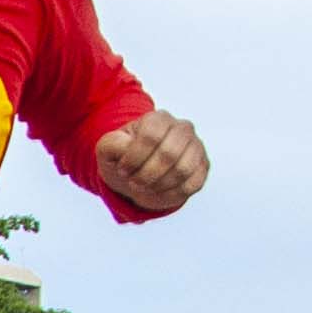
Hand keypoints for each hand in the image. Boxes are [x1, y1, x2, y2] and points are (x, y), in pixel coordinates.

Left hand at [93, 110, 207, 213]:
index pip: (150, 136)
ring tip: (144, 186)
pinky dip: (171, 193)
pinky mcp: (203, 166)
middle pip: (168, 154)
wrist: (137, 171)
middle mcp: (182, 127)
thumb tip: (128, 146)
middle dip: (145, 175)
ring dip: (158, 185)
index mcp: (157, 118)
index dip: (134, 158)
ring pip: (182, 170)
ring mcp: (196, 146)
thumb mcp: (108, 149)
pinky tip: (158, 191)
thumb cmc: (122, 157)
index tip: (122, 170)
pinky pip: (192, 184)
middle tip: (133, 182)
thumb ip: (112, 144)